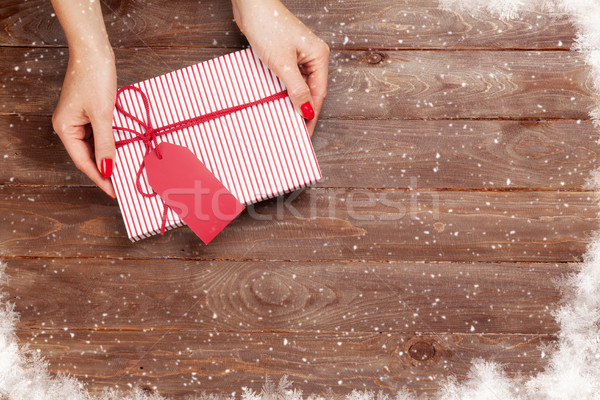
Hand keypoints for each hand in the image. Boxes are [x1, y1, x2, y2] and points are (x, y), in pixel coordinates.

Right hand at [52, 46, 116, 198]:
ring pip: (95, 147)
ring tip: (125, 172)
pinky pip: (99, 135)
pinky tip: (122, 152)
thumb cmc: (94, 78)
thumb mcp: (102, 114)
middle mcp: (69, 126)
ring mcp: (79, 120)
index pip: (83, 162)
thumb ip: (105, 144)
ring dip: (108, 158)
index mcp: (65, 128)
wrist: (94, 51)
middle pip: (88, 157)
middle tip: (122, 186)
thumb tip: (107, 169)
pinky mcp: (89, 113)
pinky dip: (110, 144)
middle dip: (105, 171)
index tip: (114, 192)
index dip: (100, 178)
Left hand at [232, 0, 329, 135]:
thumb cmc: (268, 26)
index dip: (312, 116)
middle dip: (303, 112)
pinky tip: (278, 103)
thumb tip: (306, 111)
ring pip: (299, 86)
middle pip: (311, 92)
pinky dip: (284, 92)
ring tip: (287, 122)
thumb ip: (296, 89)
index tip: (305, 134)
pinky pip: (289, 79)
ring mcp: (299, 55)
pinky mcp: (285, 55)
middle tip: (296, 133)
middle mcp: (312, 56)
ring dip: (293, 103)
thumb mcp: (283, 63)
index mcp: (319, 57)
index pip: (318, 94)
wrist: (251, 4)